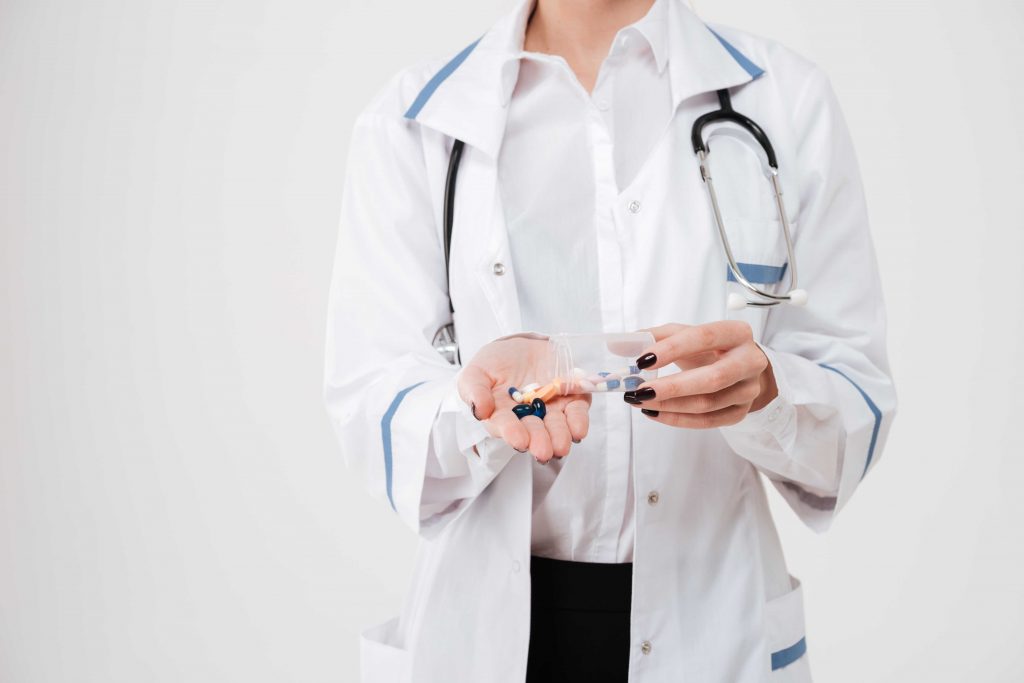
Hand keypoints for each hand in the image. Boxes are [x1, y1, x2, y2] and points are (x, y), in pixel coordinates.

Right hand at [457, 337, 591, 462]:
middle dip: (540, 442)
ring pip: (559, 428)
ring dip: (560, 437)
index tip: (519, 440)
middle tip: (543, 450)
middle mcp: (529, 419)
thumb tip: (480, 411)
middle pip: (536, 433)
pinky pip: (577, 412)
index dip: (513, 434)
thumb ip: (474, 390)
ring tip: (561, 445)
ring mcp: (552, 410)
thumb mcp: (476, 373)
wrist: (521, 347)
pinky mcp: (571, 399)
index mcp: (503, 417)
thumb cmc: (494, 364)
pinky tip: (578, 429)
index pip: (508, 427)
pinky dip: (579, 420)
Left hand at [623, 321, 777, 427]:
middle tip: (639, 390)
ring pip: (708, 404)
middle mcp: (750, 361)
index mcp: (736, 333)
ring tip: (639, 400)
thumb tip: (616, 345)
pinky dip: (677, 419)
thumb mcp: (687, 334)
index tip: (642, 360)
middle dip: (672, 387)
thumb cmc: (709, 348)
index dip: (672, 349)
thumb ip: (654, 337)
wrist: (741, 367)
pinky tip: (655, 412)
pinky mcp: (741, 412)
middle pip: (712, 378)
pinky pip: (708, 421)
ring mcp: (748, 390)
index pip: (704, 337)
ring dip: (669, 405)